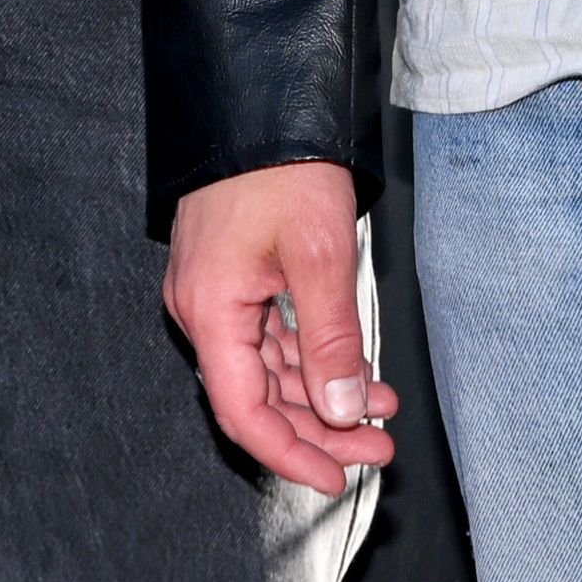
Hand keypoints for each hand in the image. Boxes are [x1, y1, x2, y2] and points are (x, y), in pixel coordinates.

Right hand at [161, 159, 393, 492]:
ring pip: (267, 370)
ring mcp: (215, 294)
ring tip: (379, 408)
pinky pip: (268, 338)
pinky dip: (310, 359)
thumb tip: (343, 408)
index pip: (243, 411)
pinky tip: (354, 370)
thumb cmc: (282, 167)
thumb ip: (331, 340)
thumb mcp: (321, 256)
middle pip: (258, 396)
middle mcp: (202, 308)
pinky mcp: (231, 278)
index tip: (335, 478)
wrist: (261, 102)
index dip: (290, 454)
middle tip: (378, 445)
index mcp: (210, 309)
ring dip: (321, 394)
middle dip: (321, 428)